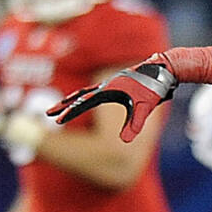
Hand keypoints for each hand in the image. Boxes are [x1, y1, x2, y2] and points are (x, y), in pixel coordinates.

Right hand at [47, 57, 178, 141]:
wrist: (162, 70)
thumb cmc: (154, 89)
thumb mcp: (145, 108)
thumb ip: (134, 124)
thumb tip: (125, 141)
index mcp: (109, 91)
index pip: (84, 103)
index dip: (70, 112)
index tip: (57, 120)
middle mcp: (106, 86)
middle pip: (79, 97)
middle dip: (64, 106)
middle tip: (49, 113)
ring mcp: (109, 85)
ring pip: (85, 93)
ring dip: (72, 100)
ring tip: (62, 106)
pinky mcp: (115, 86)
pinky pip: (95, 91)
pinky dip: (85, 96)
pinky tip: (83, 100)